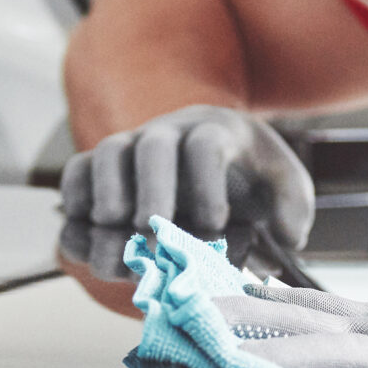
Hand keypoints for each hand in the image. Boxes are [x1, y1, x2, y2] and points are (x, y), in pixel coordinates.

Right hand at [59, 104, 314, 279]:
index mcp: (216, 131)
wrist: (222, 157)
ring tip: (113, 230)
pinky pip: (78, 172)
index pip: (205, 147)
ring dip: (107, 191)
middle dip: (151, 188)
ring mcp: (131, 146)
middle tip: (151, 228)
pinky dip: (75, 197)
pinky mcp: (104, 168)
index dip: (206, 184)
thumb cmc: (253, 176)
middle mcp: (168, 133)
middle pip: (151, 147)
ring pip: (107, 154)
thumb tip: (283, 236)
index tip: (214, 225)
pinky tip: (82, 231)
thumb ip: (293, 208)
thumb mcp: (286, 184)